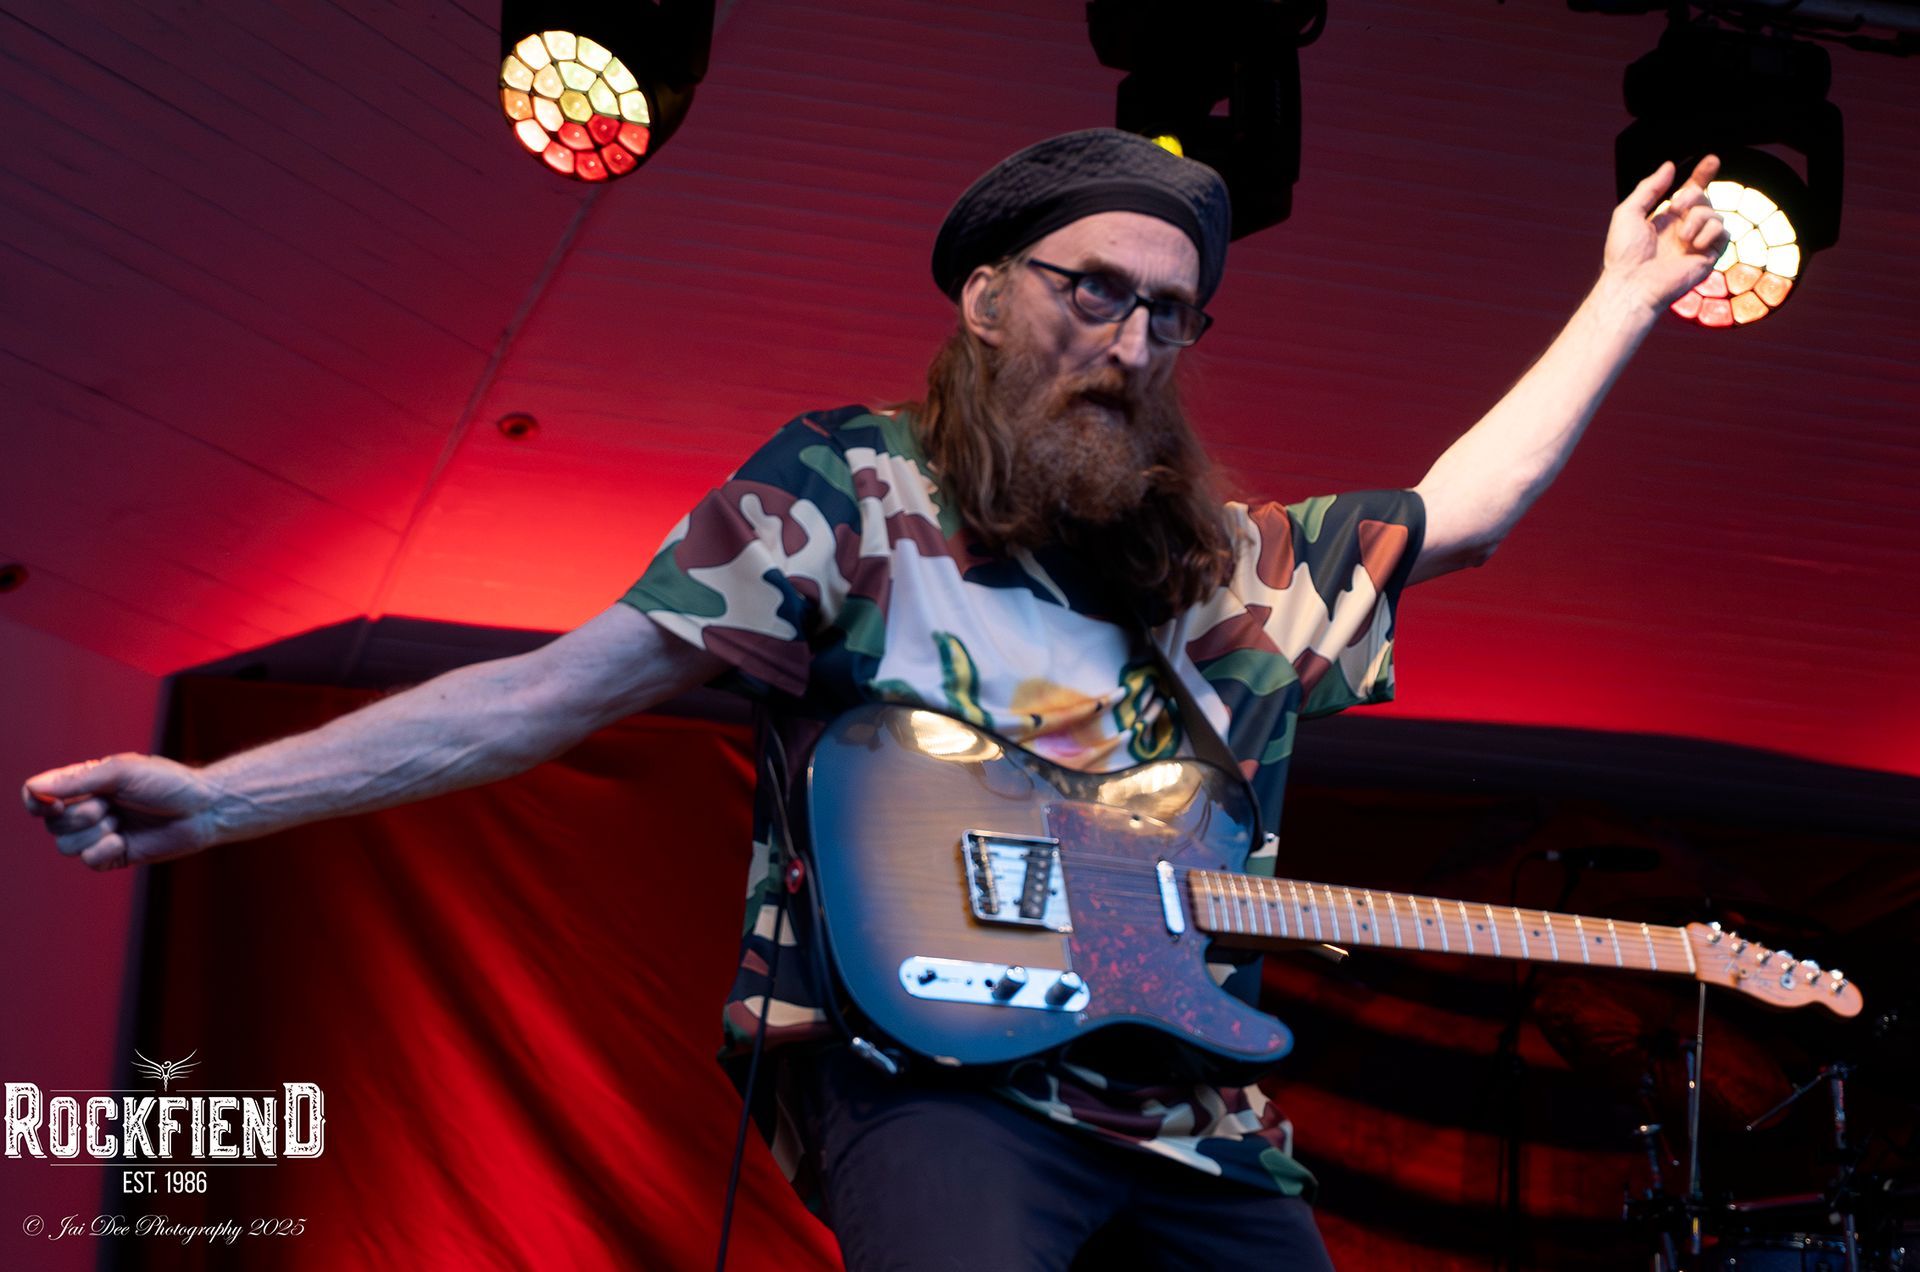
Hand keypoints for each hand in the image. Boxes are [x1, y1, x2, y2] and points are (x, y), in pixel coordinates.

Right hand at [22, 754, 222, 870]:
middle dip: (80, 816)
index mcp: (84, 784)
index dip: (37, 801)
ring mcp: (100, 834)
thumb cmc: (167, 782)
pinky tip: (125, 841)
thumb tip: (34, 788)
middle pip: (52, 823)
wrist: (203, 809)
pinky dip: (105, 851)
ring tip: (121, 821)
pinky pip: (89, 861)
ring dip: (94, 833)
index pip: (39, 795)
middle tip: (112, 806)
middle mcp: (87, 809)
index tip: (52, 803)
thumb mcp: (122, 772)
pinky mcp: (113, 856)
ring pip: (65, 845)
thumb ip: (78, 781)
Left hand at [1602, 156, 1730, 312]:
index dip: (1701, 175)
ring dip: (1698, 218)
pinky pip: (1724, 233)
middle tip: (1676, 207)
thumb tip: (1670, 166)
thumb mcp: (1628, 212)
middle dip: (1693, 195)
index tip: (1712, 160)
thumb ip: (1649, 187)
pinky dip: (1710, 233)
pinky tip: (1693, 244)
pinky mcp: (1709, 257)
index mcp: (1666, 219)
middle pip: (1704, 198)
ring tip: (1681, 237)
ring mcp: (1697, 244)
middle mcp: (1683, 230)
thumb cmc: (1624, 253)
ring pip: (1715, 214)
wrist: (1632, 283)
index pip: (1690, 193)